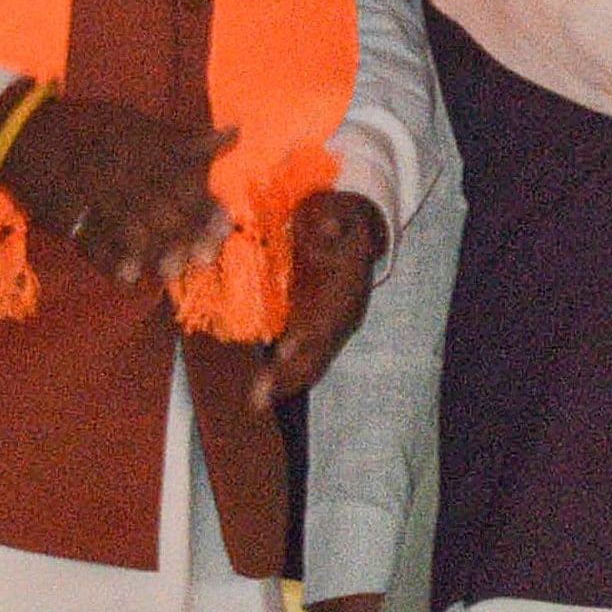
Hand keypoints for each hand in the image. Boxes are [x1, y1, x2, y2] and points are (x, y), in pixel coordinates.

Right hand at [0, 92, 234, 286]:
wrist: (21, 132)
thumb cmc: (89, 127)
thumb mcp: (135, 122)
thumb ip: (184, 138)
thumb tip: (234, 133)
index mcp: (137, 147)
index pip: (176, 178)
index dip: (201, 204)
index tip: (224, 225)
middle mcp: (116, 171)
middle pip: (154, 206)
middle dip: (181, 233)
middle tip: (205, 258)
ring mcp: (89, 196)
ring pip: (123, 227)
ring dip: (150, 251)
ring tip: (172, 272)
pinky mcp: (65, 217)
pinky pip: (88, 241)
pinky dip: (108, 260)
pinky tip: (128, 277)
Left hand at [249, 190, 387, 411]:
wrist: (353, 226)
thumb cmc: (340, 217)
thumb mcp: (341, 210)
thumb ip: (335, 218)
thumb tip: (325, 227)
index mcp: (348, 289)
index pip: (329, 318)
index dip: (309, 336)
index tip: (285, 351)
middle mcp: (341, 316)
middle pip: (320, 352)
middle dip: (291, 376)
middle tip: (260, 398)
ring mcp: (328, 327)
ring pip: (312, 362)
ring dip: (286, 383)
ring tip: (258, 401)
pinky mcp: (311, 329)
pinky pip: (302, 359)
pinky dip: (284, 376)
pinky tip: (260, 391)